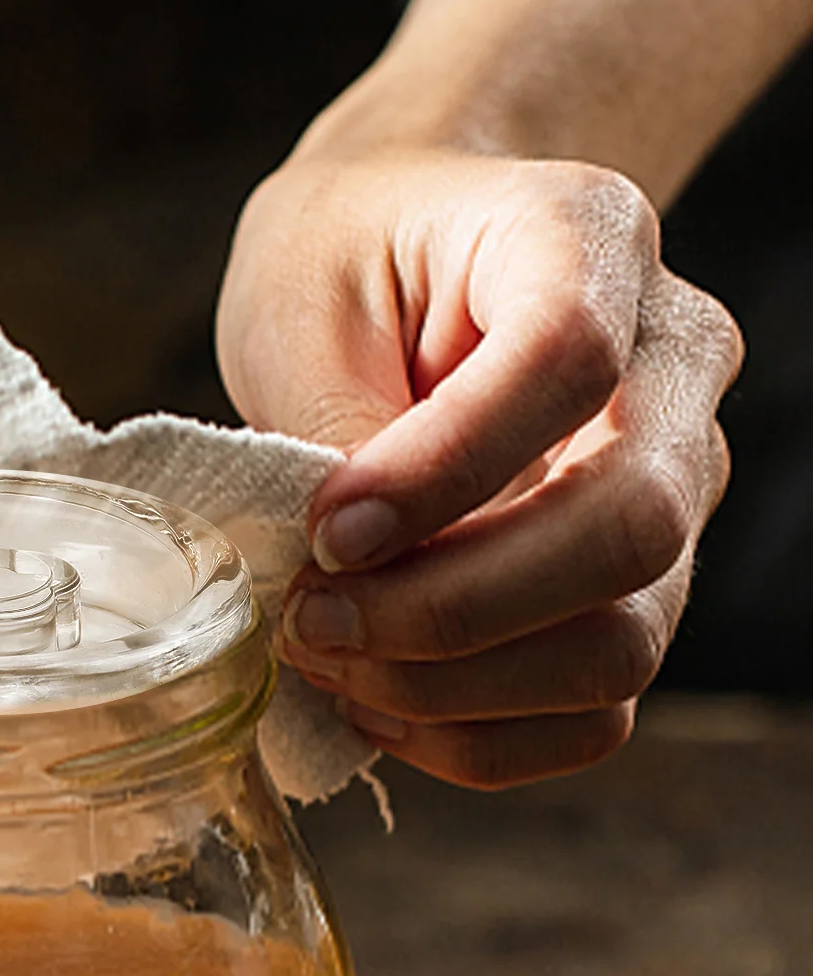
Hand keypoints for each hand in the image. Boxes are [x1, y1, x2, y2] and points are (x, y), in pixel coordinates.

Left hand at [218, 139, 741, 786]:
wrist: (394, 256)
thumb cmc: (343, 258)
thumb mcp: (303, 303)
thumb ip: (339, 430)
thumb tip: (355, 580)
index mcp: (587, 240)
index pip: (567, 362)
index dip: (442, 473)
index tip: (325, 535)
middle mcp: (670, 366)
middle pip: (630, 526)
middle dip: (450, 610)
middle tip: (310, 622)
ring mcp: (673, 484)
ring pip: (626, 641)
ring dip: (457, 687)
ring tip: (326, 659)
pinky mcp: (636, 583)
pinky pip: (597, 708)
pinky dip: (480, 735)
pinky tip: (375, 701)